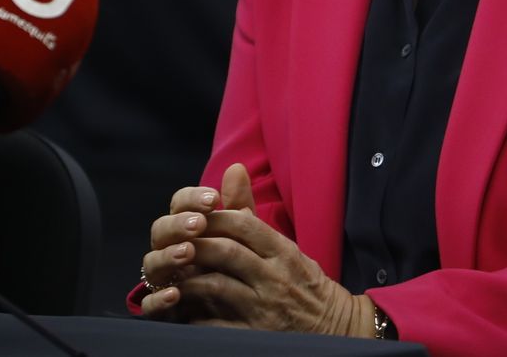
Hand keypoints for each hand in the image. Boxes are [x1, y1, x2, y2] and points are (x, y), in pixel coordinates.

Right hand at [139, 164, 244, 320]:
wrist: (242, 309)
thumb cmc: (236, 264)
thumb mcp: (242, 235)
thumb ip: (237, 205)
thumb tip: (237, 167)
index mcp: (187, 229)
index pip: (180, 205)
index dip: (192, 199)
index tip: (213, 198)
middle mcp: (170, 250)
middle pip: (161, 230)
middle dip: (178, 225)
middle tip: (199, 224)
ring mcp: (164, 279)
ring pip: (151, 264)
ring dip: (167, 256)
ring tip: (188, 252)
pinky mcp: (164, 309)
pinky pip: (150, 304)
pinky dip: (159, 298)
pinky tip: (175, 293)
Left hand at [142, 163, 377, 336]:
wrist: (334, 329)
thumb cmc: (304, 285)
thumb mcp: (286, 248)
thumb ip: (251, 214)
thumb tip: (233, 170)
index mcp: (284, 253)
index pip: (244, 225)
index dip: (214, 219)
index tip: (195, 219)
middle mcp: (275, 277)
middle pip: (226, 252)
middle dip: (195, 246)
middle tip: (175, 246)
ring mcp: (265, 309)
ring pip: (216, 286)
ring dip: (187, 280)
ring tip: (172, 277)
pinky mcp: (254, 336)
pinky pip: (215, 324)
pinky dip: (194, 316)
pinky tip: (183, 310)